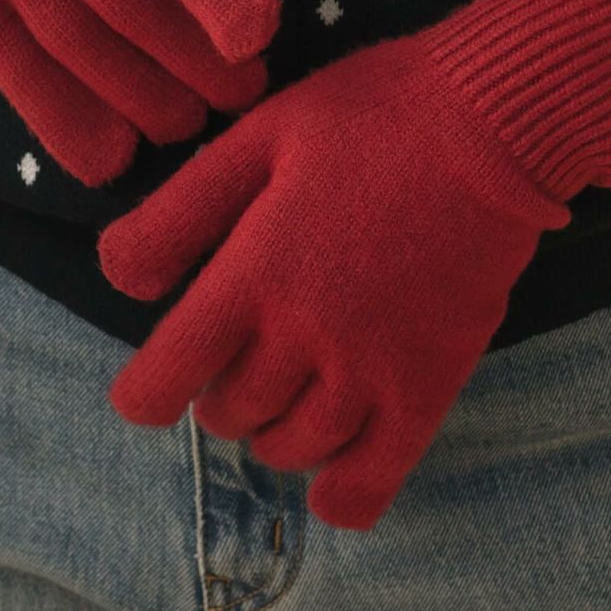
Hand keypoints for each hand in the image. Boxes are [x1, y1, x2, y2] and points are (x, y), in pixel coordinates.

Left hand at [97, 30, 571, 530]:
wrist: (493, 127)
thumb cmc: (369, 118)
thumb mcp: (256, 139)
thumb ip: (180, 213)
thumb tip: (117, 279)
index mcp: (252, 275)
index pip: (166, 379)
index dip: (144, 395)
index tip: (150, 390)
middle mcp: (303, 338)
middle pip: (230, 414)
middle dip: (218, 394)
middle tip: (240, 354)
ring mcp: (371, 371)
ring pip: (292, 448)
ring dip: (272, 431)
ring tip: (287, 392)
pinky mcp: (431, 386)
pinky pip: (373, 478)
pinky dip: (342, 492)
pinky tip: (331, 474)